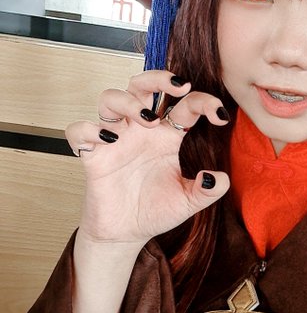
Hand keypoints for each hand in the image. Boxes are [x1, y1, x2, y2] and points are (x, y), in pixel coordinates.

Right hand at [65, 70, 229, 246]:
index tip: (220, 116)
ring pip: (110, 99)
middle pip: (142, 86)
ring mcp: (115, 140)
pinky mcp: (93, 156)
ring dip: (128, 102)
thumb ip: (208, 190)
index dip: (204, 102)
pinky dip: (89, 129)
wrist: (126, 234)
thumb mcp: (188, 202)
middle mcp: (140, 132)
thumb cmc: (155, 210)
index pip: (185, 105)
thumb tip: (219, 178)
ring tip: (147, 120)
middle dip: (158, 77)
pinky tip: (109, 140)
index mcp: (167, 136)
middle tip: (178, 86)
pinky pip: (79, 131)